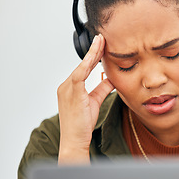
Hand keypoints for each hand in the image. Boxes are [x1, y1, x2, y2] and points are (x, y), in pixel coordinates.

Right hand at [57, 34, 113, 163]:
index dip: (93, 56)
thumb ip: (102, 88)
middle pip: (82, 64)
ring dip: (92, 54)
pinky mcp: (71, 93)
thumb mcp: (95, 101)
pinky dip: (87, 65)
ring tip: (101, 42)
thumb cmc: (82, 124)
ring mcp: (67, 89)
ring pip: (81, 67)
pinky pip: (80, 75)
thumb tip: (112, 78)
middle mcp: (66, 85)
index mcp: (71, 87)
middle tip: (102, 37)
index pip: (84, 67)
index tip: (101, 44)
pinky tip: (94, 55)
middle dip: (93, 50)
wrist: (74, 140)